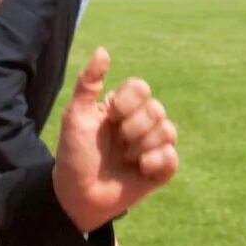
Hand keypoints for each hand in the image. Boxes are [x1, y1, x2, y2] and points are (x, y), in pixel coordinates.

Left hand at [51, 48, 178, 233]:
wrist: (77, 195)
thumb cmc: (73, 155)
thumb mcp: (75, 116)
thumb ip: (88, 83)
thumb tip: (103, 50)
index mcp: (121, 108)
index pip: (141, 88)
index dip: (129, 102)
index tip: (111, 116)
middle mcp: (140, 124)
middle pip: (156, 109)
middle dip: (133, 129)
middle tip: (117, 144)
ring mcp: (152, 146)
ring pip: (168, 131)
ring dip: (142, 147)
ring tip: (126, 159)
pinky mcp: (160, 169)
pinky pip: (172, 156)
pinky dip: (155, 162)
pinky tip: (139, 170)